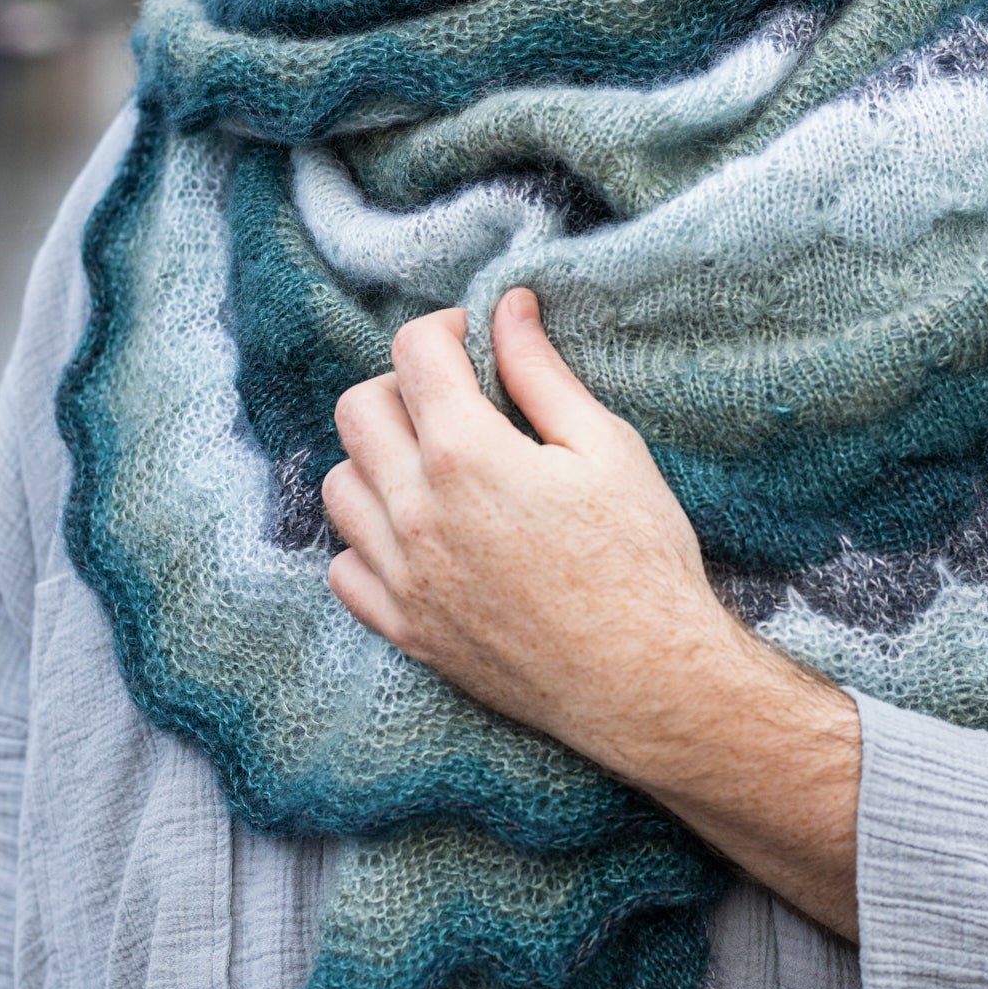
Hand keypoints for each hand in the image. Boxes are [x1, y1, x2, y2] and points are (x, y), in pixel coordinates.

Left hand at [324, 287, 862, 941]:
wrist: (647, 681)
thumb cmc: (640, 558)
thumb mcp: (605, 445)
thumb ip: (541, 373)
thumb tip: (508, 308)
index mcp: (465, 453)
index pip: (412, 353)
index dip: (446, 330)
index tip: (476, 341)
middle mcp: (414, 511)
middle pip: (357, 410)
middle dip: (403, 386)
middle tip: (456, 401)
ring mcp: (401, 576)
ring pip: (340, 486)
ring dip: (377, 460)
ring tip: (437, 468)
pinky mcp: (404, 630)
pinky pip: (345, 568)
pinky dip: (368, 541)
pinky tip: (421, 536)